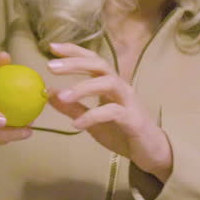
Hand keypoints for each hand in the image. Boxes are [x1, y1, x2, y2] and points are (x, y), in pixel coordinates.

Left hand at [46, 42, 172, 181]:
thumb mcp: (91, 120)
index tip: (52, 46)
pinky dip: (93, 116)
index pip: (92, 60)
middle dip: (75, 63)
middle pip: (99, 65)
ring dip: (83, 87)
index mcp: (109, 83)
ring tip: (62, 96)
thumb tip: (50, 93)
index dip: (73, 51)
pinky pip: (113, 112)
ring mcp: (128, 101)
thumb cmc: (122, 132)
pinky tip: (77, 125)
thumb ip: (72, 107)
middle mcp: (120, 87)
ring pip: (108, 83)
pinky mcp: (133, 119)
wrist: (150, 152)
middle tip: (51, 66)